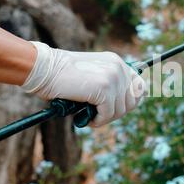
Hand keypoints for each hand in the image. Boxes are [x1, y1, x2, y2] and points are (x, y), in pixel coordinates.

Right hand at [21, 42, 145, 126]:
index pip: (139, 86)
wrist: (45, 69)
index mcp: (117, 62)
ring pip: (120, 110)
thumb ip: (108, 84)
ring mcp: (113, 77)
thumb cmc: (63, 77)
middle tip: (99, 115)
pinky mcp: (104, 88)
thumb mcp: (92, 76)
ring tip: (90, 116)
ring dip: (105, 118)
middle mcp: (119, 68)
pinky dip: (98, 120)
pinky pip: (108, 114)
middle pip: (131, 102)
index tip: (116, 110)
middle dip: (116, 113)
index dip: (131, 101)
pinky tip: (87, 119)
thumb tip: (124, 106)